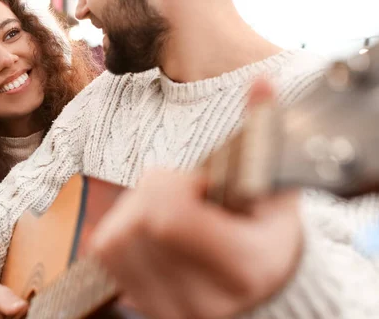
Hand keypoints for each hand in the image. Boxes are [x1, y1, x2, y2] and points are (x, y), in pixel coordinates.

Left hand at [89, 79, 303, 318]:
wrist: (267, 288)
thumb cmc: (268, 231)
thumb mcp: (273, 186)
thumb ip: (261, 134)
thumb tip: (260, 82)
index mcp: (244, 266)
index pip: (170, 218)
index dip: (170, 186)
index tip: (194, 182)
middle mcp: (204, 300)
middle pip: (135, 225)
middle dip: (149, 194)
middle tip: (179, 192)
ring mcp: (171, 310)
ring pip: (112, 241)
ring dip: (132, 212)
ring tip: (166, 211)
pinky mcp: (147, 309)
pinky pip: (105, 256)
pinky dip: (120, 231)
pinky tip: (151, 231)